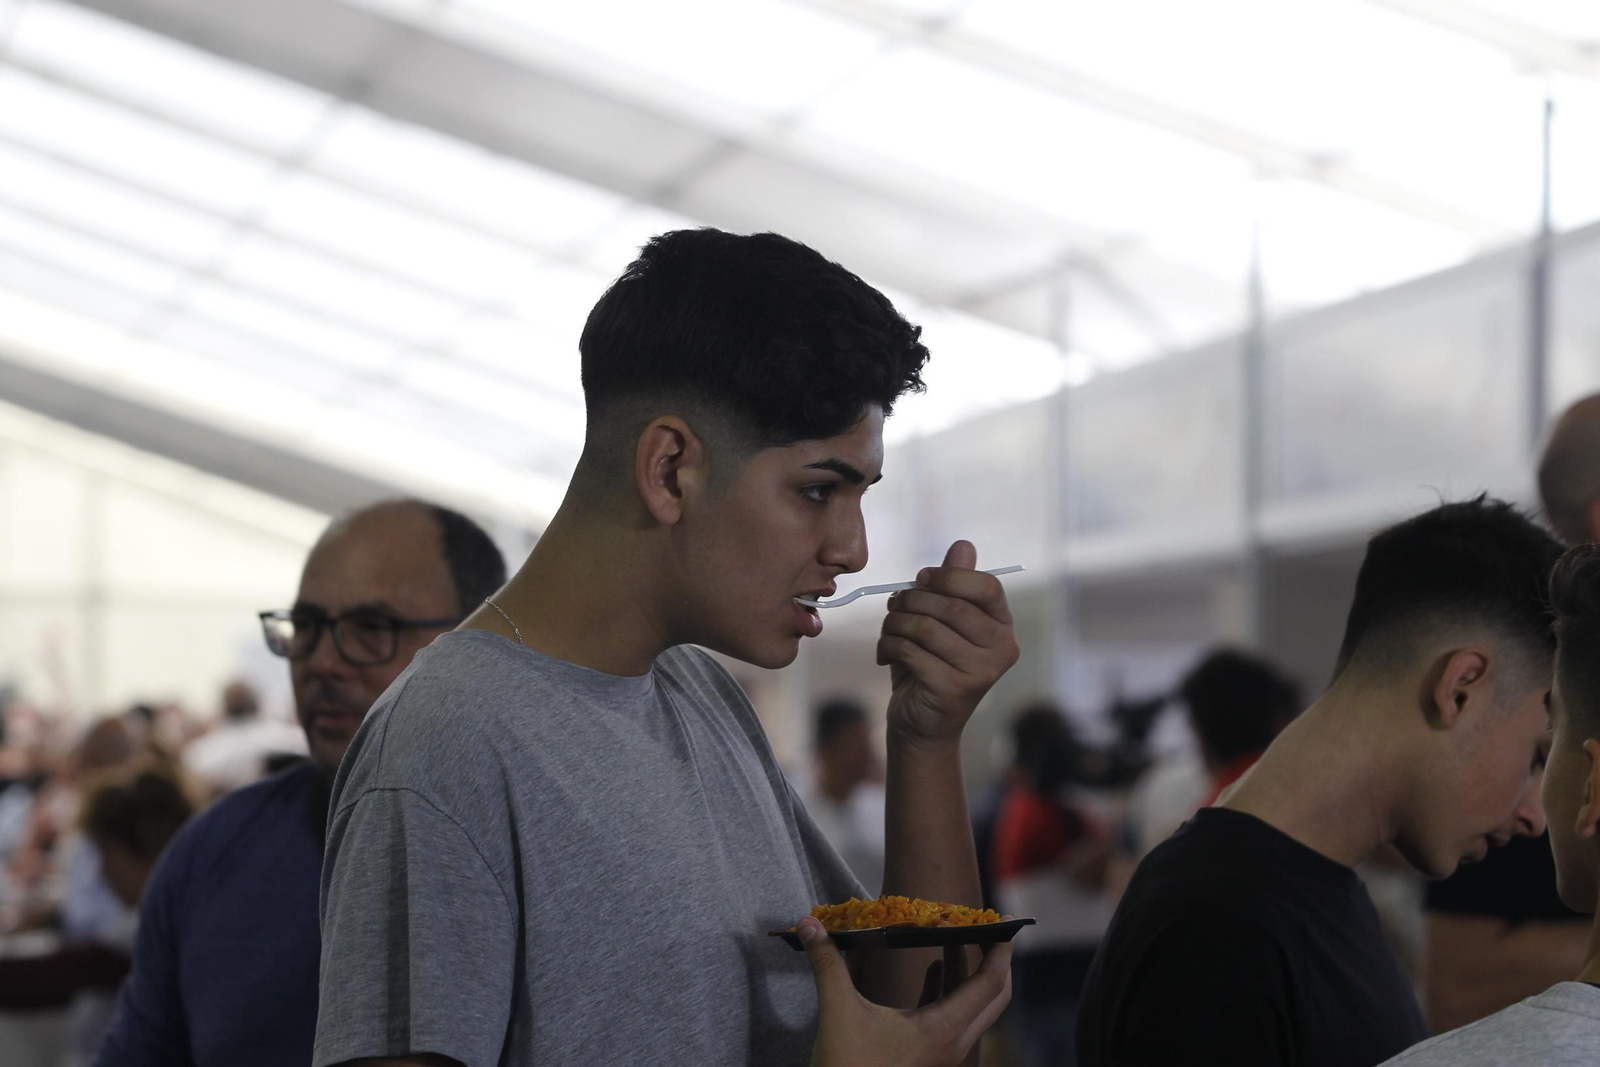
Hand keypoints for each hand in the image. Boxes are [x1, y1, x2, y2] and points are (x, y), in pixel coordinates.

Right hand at [800, 917, 1012, 1066]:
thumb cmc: (846, 1066)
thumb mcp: (838, 1011)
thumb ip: (827, 964)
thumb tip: (809, 924)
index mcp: (943, 1030)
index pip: (989, 984)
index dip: (1001, 952)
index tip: (1007, 922)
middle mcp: (953, 1043)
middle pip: (994, 997)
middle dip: (996, 960)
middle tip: (990, 927)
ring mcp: (944, 1052)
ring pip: (975, 1007)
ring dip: (969, 971)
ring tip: (957, 935)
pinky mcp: (930, 1054)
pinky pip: (954, 1017)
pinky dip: (950, 989)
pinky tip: (935, 967)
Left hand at [878, 541, 1018, 749]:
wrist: (923, 725)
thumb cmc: (931, 666)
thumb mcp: (941, 622)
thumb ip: (953, 585)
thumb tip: (963, 545)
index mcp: (1003, 627)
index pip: (986, 587)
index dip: (948, 576)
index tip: (920, 580)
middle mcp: (1001, 649)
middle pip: (950, 605)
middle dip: (911, 600)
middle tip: (894, 606)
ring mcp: (980, 671)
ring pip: (925, 627)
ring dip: (895, 623)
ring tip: (888, 631)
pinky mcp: (952, 689)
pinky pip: (910, 650)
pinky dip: (888, 646)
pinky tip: (886, 654)